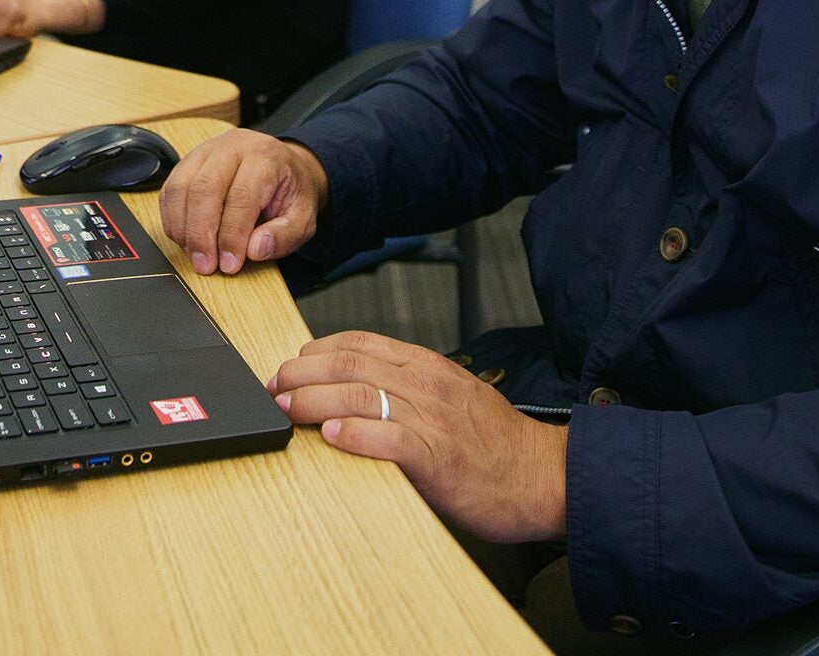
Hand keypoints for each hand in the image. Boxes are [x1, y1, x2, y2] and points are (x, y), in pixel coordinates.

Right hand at [159, 128, 327, 274]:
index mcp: (265, 156)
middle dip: (200, 234)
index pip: (241, 196)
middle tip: (205, 264)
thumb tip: (254, 249)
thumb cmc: (290, 192)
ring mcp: (206, 151)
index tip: (229, 264)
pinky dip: (172, 219)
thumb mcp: (304, 218)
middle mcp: (232, 147)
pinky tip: (185, 239)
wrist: (282, 168)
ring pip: (181, 188)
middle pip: (204, 188)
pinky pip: (170, 190)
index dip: (232, 235)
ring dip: (183, 228)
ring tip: (195, 255)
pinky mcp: (188, 161)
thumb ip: (284, 236)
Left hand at [271, 330, 567, 544]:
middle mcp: (427, 385)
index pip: (359, 343)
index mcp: (427, 366)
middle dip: (302, 374)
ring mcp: (433, 419)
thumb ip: (408, 389)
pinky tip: (333, 435)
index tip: (290, 365)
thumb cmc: (496, 443)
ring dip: (314, 400)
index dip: (315, 352)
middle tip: (274, 390)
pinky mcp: (438, 457)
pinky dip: (357, 434)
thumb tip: (353, 391)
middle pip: (349, 365)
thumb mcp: (452, 397)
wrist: (544, 476)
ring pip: (360, 395)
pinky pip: (390, 438)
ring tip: (288, 409)